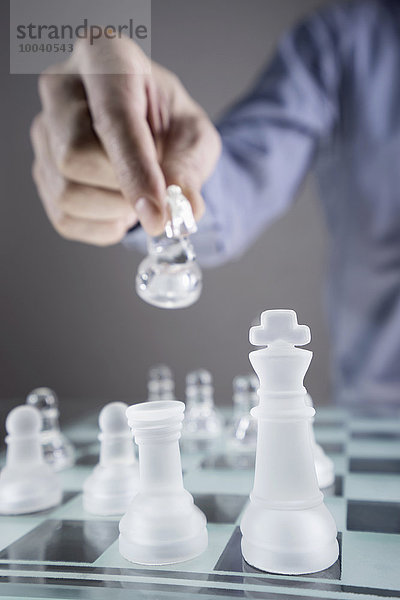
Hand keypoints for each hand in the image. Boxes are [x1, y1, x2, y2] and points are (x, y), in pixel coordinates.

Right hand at [31, 37, 220, 245]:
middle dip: (122, 188)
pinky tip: (120, 206)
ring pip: (67, 192)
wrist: (152, 135)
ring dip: (114, 210)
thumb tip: (184, 206)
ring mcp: (44, 131)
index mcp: (105, 58)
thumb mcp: (194, 138)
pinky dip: (103, 225)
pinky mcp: (42, 170)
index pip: (113, 118)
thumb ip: (189, 168)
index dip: (137, 171)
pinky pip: (65, 218)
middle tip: (153, 189)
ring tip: (136, 193)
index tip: (158, 211)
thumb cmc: (170, 126)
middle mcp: (62, 89)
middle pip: (75, 156)